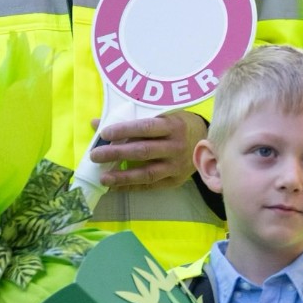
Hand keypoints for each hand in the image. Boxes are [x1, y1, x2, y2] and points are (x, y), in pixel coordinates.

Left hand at [89, 110, 203, 190]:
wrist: (207, 142)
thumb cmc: (178, 125)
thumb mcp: (162, 115)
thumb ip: (132, 119)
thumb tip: (96, 123)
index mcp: (173, 126)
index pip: (145, 128)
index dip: (124, 130)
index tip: (104, 133)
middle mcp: (176, 147)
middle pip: (143, 151)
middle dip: (116, 154)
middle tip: (95, 155)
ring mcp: (176, 166)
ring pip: (146, 173)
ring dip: (123, 176)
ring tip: (103, 178)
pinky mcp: (175, 181)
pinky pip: (150, 186)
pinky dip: (132, 187)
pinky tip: (115, 187)